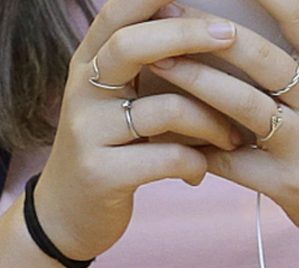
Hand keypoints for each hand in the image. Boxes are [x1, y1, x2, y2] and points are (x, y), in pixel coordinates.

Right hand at [34, 0, 247, 262]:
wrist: (65, 216)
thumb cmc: (110, 149)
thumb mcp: (116, 100)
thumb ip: (147, 65)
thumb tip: (214, 25)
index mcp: (88, 64)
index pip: (117, 11)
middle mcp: (81, 90)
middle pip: (131, 46)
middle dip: (187, 35)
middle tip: (231, 36)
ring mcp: (87, 132)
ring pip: (164, 109)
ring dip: (212, 121)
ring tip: (233, 136)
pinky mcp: (101, 174)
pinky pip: (167, 158)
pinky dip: (196, 164)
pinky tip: (200, 173)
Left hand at [147, 0, 298, 255]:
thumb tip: (297, 7)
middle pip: (258, 57)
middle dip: (206, 31)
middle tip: (167, 11)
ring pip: (238, 104)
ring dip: (192, 80)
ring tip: (158, 61)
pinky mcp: (283, 183)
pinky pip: (230, 159)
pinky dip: (197, 143)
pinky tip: (165, 127)